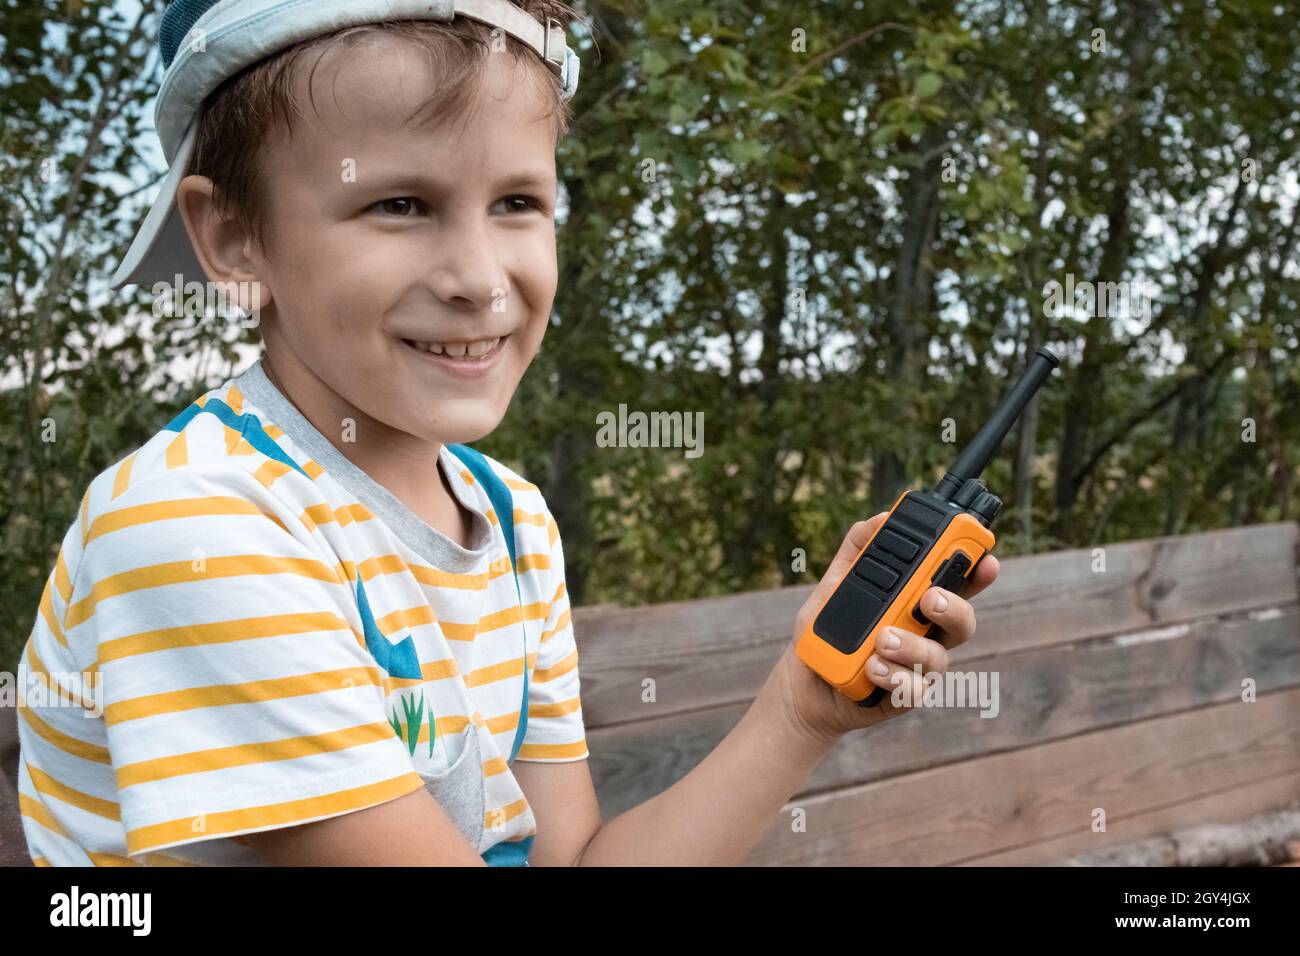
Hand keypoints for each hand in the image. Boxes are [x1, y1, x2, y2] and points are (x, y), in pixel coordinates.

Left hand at [775, 511, 998, 743]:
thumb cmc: (828, 626)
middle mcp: (928, 633)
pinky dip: (895, 678)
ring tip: (883, 639)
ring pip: (938, 657)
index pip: (958, 583)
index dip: (978, 571)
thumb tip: (881, 519)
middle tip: (930, 598)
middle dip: (955, 608)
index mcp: (919, 601)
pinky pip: (914, 690)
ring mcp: (918, 665)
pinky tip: (873, 667)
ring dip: (913, 645)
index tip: (986, 559)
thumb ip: (859, 547)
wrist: (804, 678)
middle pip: (964, 621)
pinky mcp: (904, 694)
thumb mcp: (837, 579)